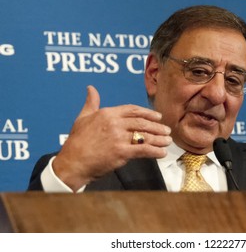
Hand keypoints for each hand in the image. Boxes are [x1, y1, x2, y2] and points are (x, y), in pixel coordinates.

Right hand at [52, 85, 171, 190]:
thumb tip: (90, 88)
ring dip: (159, 138)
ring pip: (145, 135)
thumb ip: (91, 103)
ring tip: (168, 141)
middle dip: (157, 126)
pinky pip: (143, 150)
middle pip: (142, 122)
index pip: (133, 110)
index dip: (148, 113)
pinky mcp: (121, 152)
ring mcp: (119, 137)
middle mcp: (115, 123)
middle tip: (167, 130)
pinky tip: (162, 153)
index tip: (158, 116)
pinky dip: (155, 151)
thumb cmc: (77, 142)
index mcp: (107, 113)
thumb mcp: (82, 118)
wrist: (72, 162)